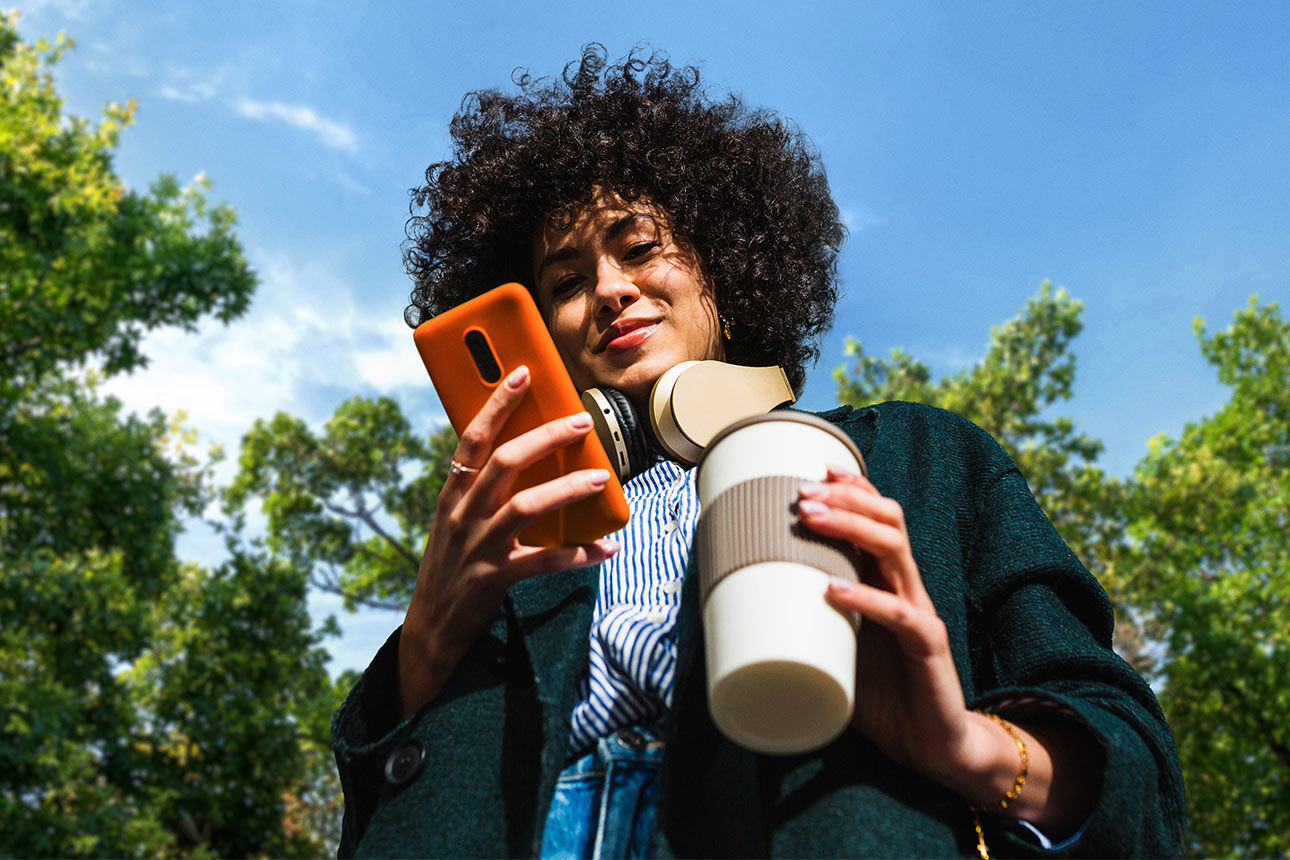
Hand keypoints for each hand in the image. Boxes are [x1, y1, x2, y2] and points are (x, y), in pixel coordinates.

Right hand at [398, 365, 619, 715]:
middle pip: (504, 463)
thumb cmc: (452, 565)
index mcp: (453, 494)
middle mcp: (462, 514)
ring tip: (601, 479)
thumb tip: (527, 453)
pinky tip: (606, 548)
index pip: (472, 437)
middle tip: (582, 421)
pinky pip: (544, 562)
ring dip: (566, 489)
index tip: (523, 374)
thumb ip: (482, 491)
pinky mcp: (495, 578)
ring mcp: (478, 546)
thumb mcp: (456, 521)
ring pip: (525, 507)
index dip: (497, 403)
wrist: (430, 626)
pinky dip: (579, 554)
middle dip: (545, 438)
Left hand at [796, 466, 974, 777]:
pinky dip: (866, 599)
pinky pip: (900, 616)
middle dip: (845, 499)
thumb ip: (802, 624)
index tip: (814, 469)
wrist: (932, 744)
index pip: (878, 518)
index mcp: (887, 582)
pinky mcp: (928, 647)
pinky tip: (835, 590)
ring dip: (852, 529)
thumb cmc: (881, 693)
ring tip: (812, 520)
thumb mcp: (835, 648)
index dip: (853, 488)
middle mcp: (907, 588)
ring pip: (895, 551)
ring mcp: (920, 614)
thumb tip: (732, 612)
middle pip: (888, 521)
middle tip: (801, 492)